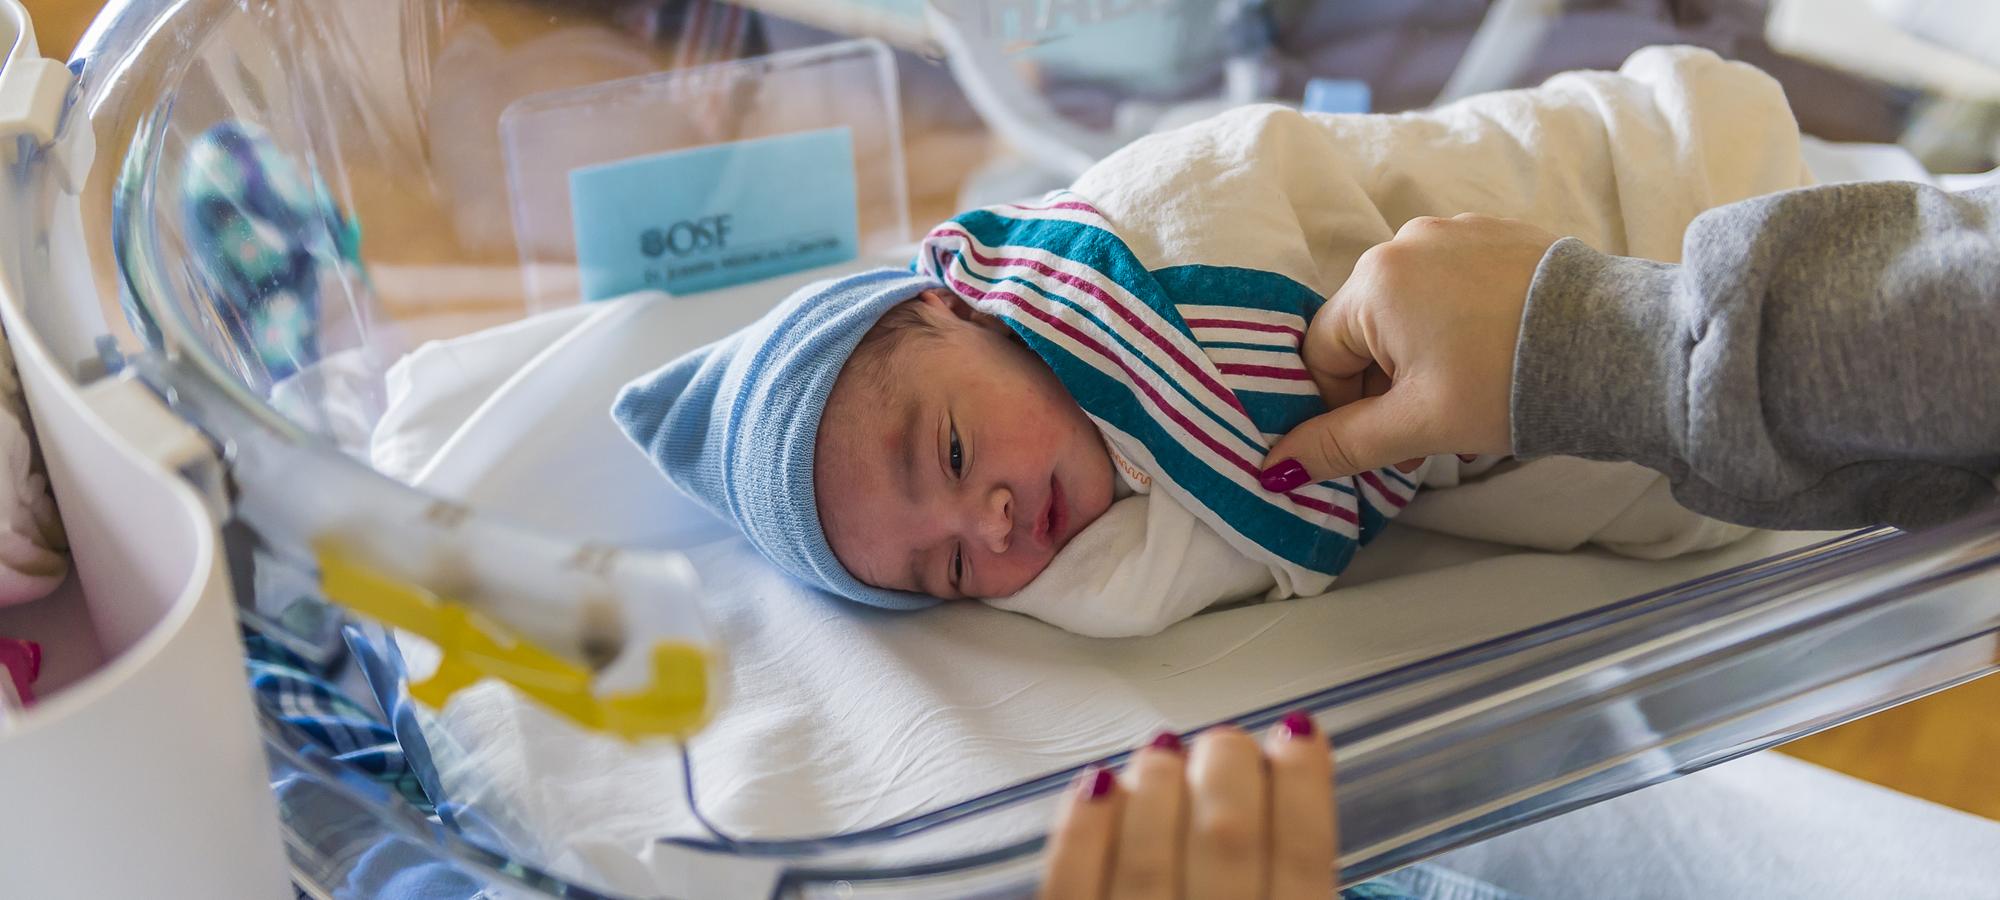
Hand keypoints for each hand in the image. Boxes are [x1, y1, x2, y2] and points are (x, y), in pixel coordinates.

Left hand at [1040, 713, 1334, 899]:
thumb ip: (1294, 880)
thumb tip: (1293, 811)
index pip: (1305, 855)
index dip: (1304, 784)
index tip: (1299, 736)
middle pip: (1226, 839)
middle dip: (1227, 770)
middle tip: (1226, 741)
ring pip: (1148, 855)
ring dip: (1157, 788)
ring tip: (1163, 750)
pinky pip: (1071, 885)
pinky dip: (1082, 830)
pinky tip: (1095, 785)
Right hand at [1262, 214, 1560, 482]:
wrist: (1618, 348)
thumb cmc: (1507, 384)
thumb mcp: (1417, 424)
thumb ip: (1341, 444)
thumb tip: (1274, 467)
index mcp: (1374, 283)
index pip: (1322, 355)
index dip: (1341, 408)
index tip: (1383, 442)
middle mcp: (1407, 242)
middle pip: (1366, 330)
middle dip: (1388, 388)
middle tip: (1428, 436)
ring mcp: (1457, 231)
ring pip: (1412, 311)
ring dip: (1423, 362)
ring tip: (1469, 403)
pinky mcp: (1501, 235)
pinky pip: (1455, 286)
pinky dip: (1460, 328)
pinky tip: (1494, 362)